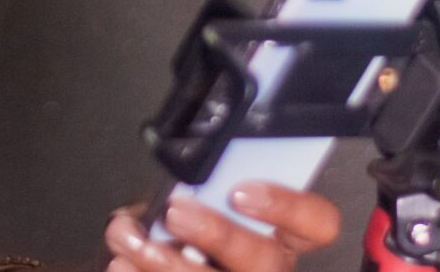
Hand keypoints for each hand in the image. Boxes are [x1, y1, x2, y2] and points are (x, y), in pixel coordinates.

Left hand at [104, 185, 341, 271]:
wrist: (148, 264)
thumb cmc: (177, 234)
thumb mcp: (192, 202)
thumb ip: (197, 189)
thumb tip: (179, 178)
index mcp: (276, 236)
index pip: (317, 222)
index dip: (287, 206)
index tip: (240, 190)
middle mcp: (265, 270)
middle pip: (265, 260)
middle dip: (216, 233)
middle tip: (177, 212)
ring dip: (168, 263)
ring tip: (134, 242)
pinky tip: (123, 264)